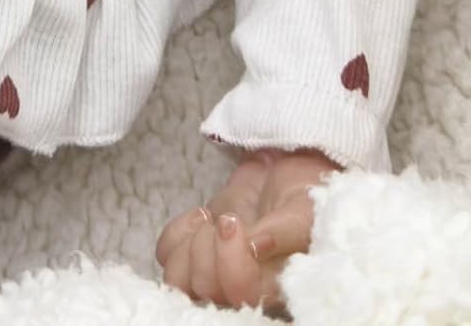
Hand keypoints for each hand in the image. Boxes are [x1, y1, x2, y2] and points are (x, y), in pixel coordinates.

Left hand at [155, 148, 341, 312]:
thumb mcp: (305, 211)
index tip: (234, 222)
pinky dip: (176, 233)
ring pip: (178, 280)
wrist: (287, 175)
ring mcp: (214, 271)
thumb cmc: (305, 198)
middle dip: (209, 247)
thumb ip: (285, 231)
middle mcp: (241, 287)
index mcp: (274, 286)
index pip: (240, 295)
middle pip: (204, 289)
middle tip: (230, 219)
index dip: (230, 265)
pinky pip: (165, 254)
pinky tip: (202, 217)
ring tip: (211, 221)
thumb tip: (256, 246)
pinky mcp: (194, 250)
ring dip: (188, 245)